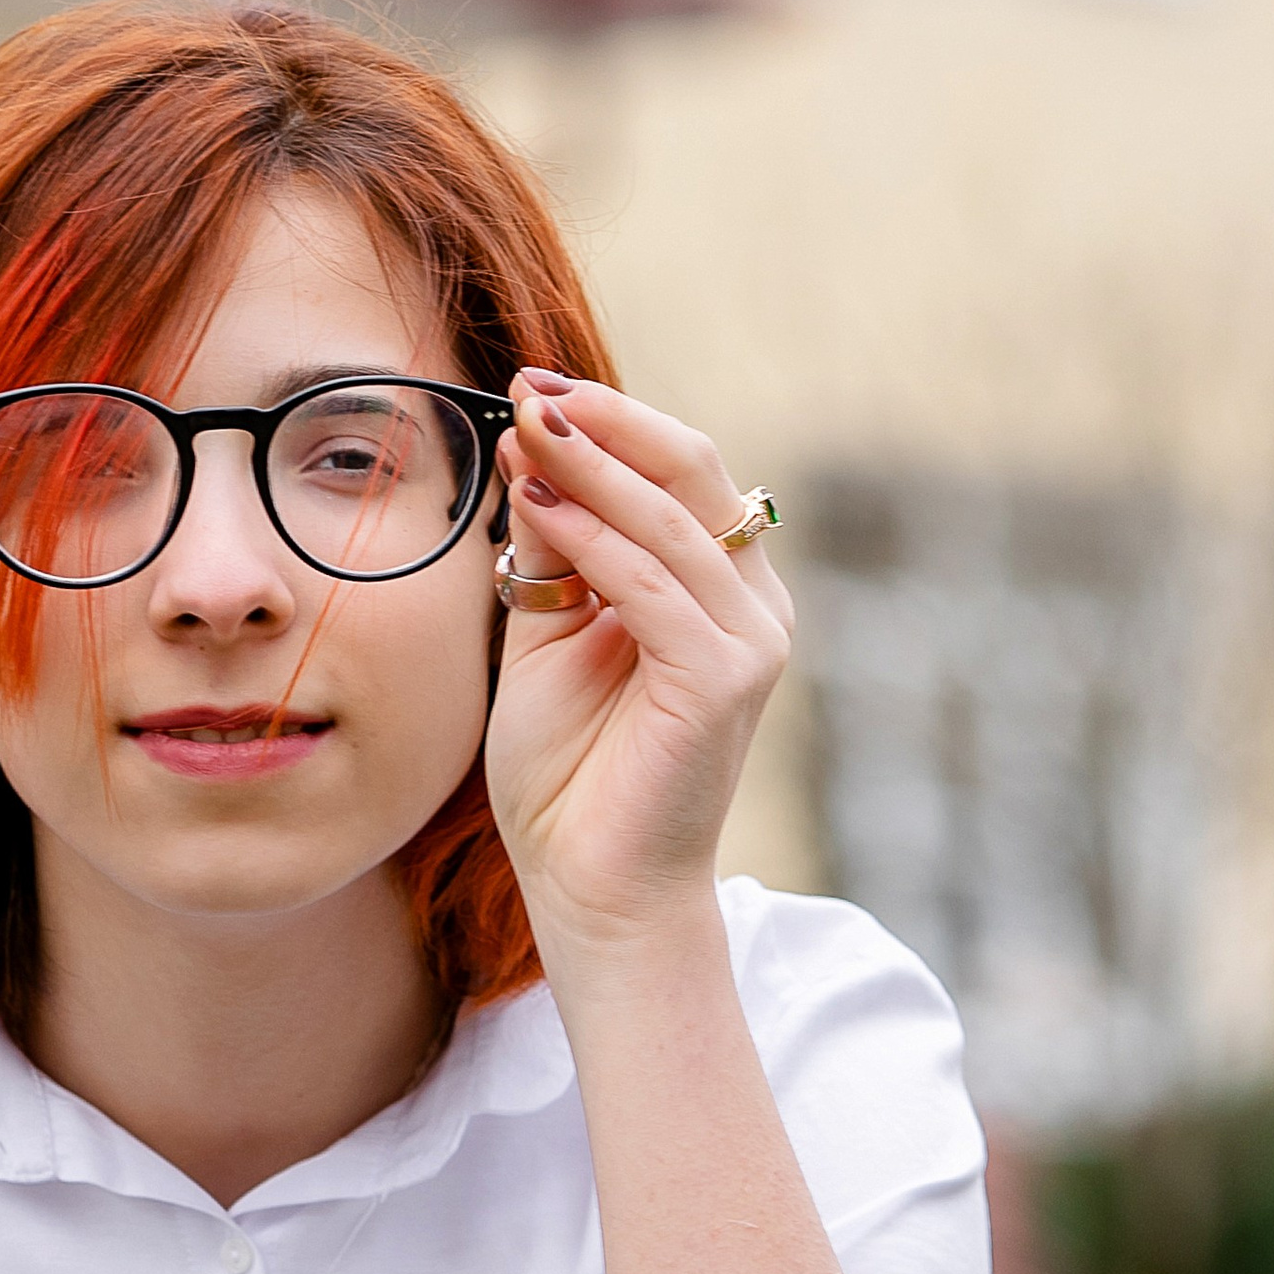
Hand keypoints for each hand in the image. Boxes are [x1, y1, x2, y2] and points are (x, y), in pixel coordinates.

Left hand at [482, 371, 790, 967]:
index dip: (608, 423)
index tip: (529, 387)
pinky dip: (593, 540)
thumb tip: (530, 447)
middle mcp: (750, 604)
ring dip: (592, 466)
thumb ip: (550, 550)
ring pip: (672, 519)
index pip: (677, 474)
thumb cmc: (570, 773)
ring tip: (523, 429)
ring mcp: (749, 640)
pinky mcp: (726, 677)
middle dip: (606, 423)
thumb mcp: (546, 634)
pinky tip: (536, 507)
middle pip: (691, 473)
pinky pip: (655, 586)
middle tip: (528, 387)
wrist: (590, 885)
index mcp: (718, 589)